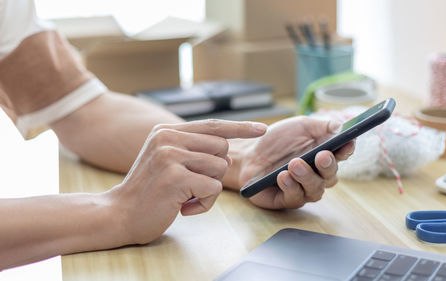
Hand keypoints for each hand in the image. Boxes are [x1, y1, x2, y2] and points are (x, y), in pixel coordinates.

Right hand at [106, 120, 265, 244]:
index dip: (240, 127)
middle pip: (222, 148)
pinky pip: (213, 188)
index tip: (262, 129)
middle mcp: (168, 138)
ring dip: (209, 189)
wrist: (119, 214)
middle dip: (215, 171)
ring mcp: (170, 155)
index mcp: (166, 131)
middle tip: (192, 185)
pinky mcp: (175, 176)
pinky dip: (205, 203)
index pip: (213, 125)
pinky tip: (184, 207)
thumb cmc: (149, 191)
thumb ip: (193, 153)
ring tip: (186, 197)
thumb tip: (225, 157)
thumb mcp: (167, 162)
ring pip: (219, 168)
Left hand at [233, 116, 353, 208]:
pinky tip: (283, 176)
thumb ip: (322, 125)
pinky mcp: (288, 199)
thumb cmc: (277, 140)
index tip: (347, 143)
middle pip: (331, 175)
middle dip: (328, 165)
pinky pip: (295, 197)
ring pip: (315, 189)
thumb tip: (341, 125)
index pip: (342, 154)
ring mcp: (304, 188)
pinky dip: (290, 186)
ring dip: (307, 176)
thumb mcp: (300, 126)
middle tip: (321, 156)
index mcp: (324, 154)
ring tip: (294, 164)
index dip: (347, 149)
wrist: (250, 154)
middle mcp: (318, 174)